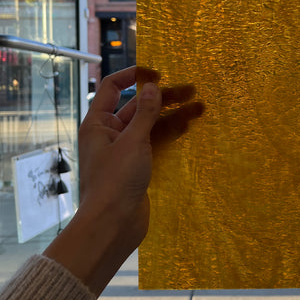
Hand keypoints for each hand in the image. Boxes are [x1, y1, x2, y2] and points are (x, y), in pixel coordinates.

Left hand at [44, 66, 203, 295]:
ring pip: (150, 125)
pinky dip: (170, 134)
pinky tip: (188, 127)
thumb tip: (152, 86)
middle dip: (164, 98)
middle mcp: (110, 134)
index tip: (158, 74)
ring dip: (172, 115)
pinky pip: (155, 143)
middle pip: (138, 106)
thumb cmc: (115, 181)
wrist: (112, 225)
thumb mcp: (133, 142)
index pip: (113, 88)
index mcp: (98, 123)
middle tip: (192, 91)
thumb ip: (145, 113)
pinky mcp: (137, 166)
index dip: (134, 76)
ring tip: (200, 108)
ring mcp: (125, 151)